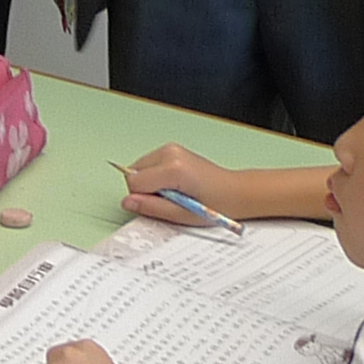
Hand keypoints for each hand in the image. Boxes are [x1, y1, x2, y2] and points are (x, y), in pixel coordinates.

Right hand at [117, 144, 249, 226]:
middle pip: (134, 172)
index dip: (142, 199)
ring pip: (140, 168)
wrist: (236, 191)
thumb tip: (127, 202)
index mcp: (173, 168)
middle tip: (171, 199)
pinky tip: (175, 184)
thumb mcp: (181, 215)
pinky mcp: (171, 149)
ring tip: (175, 192)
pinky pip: (149, 164)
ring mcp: (170, 148)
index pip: (134, 182)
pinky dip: (155, 176)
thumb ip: (151, 207)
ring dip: (150, 183)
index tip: (161, 205)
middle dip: (145, 190)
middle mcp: (169, 153)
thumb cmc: (216, 204)